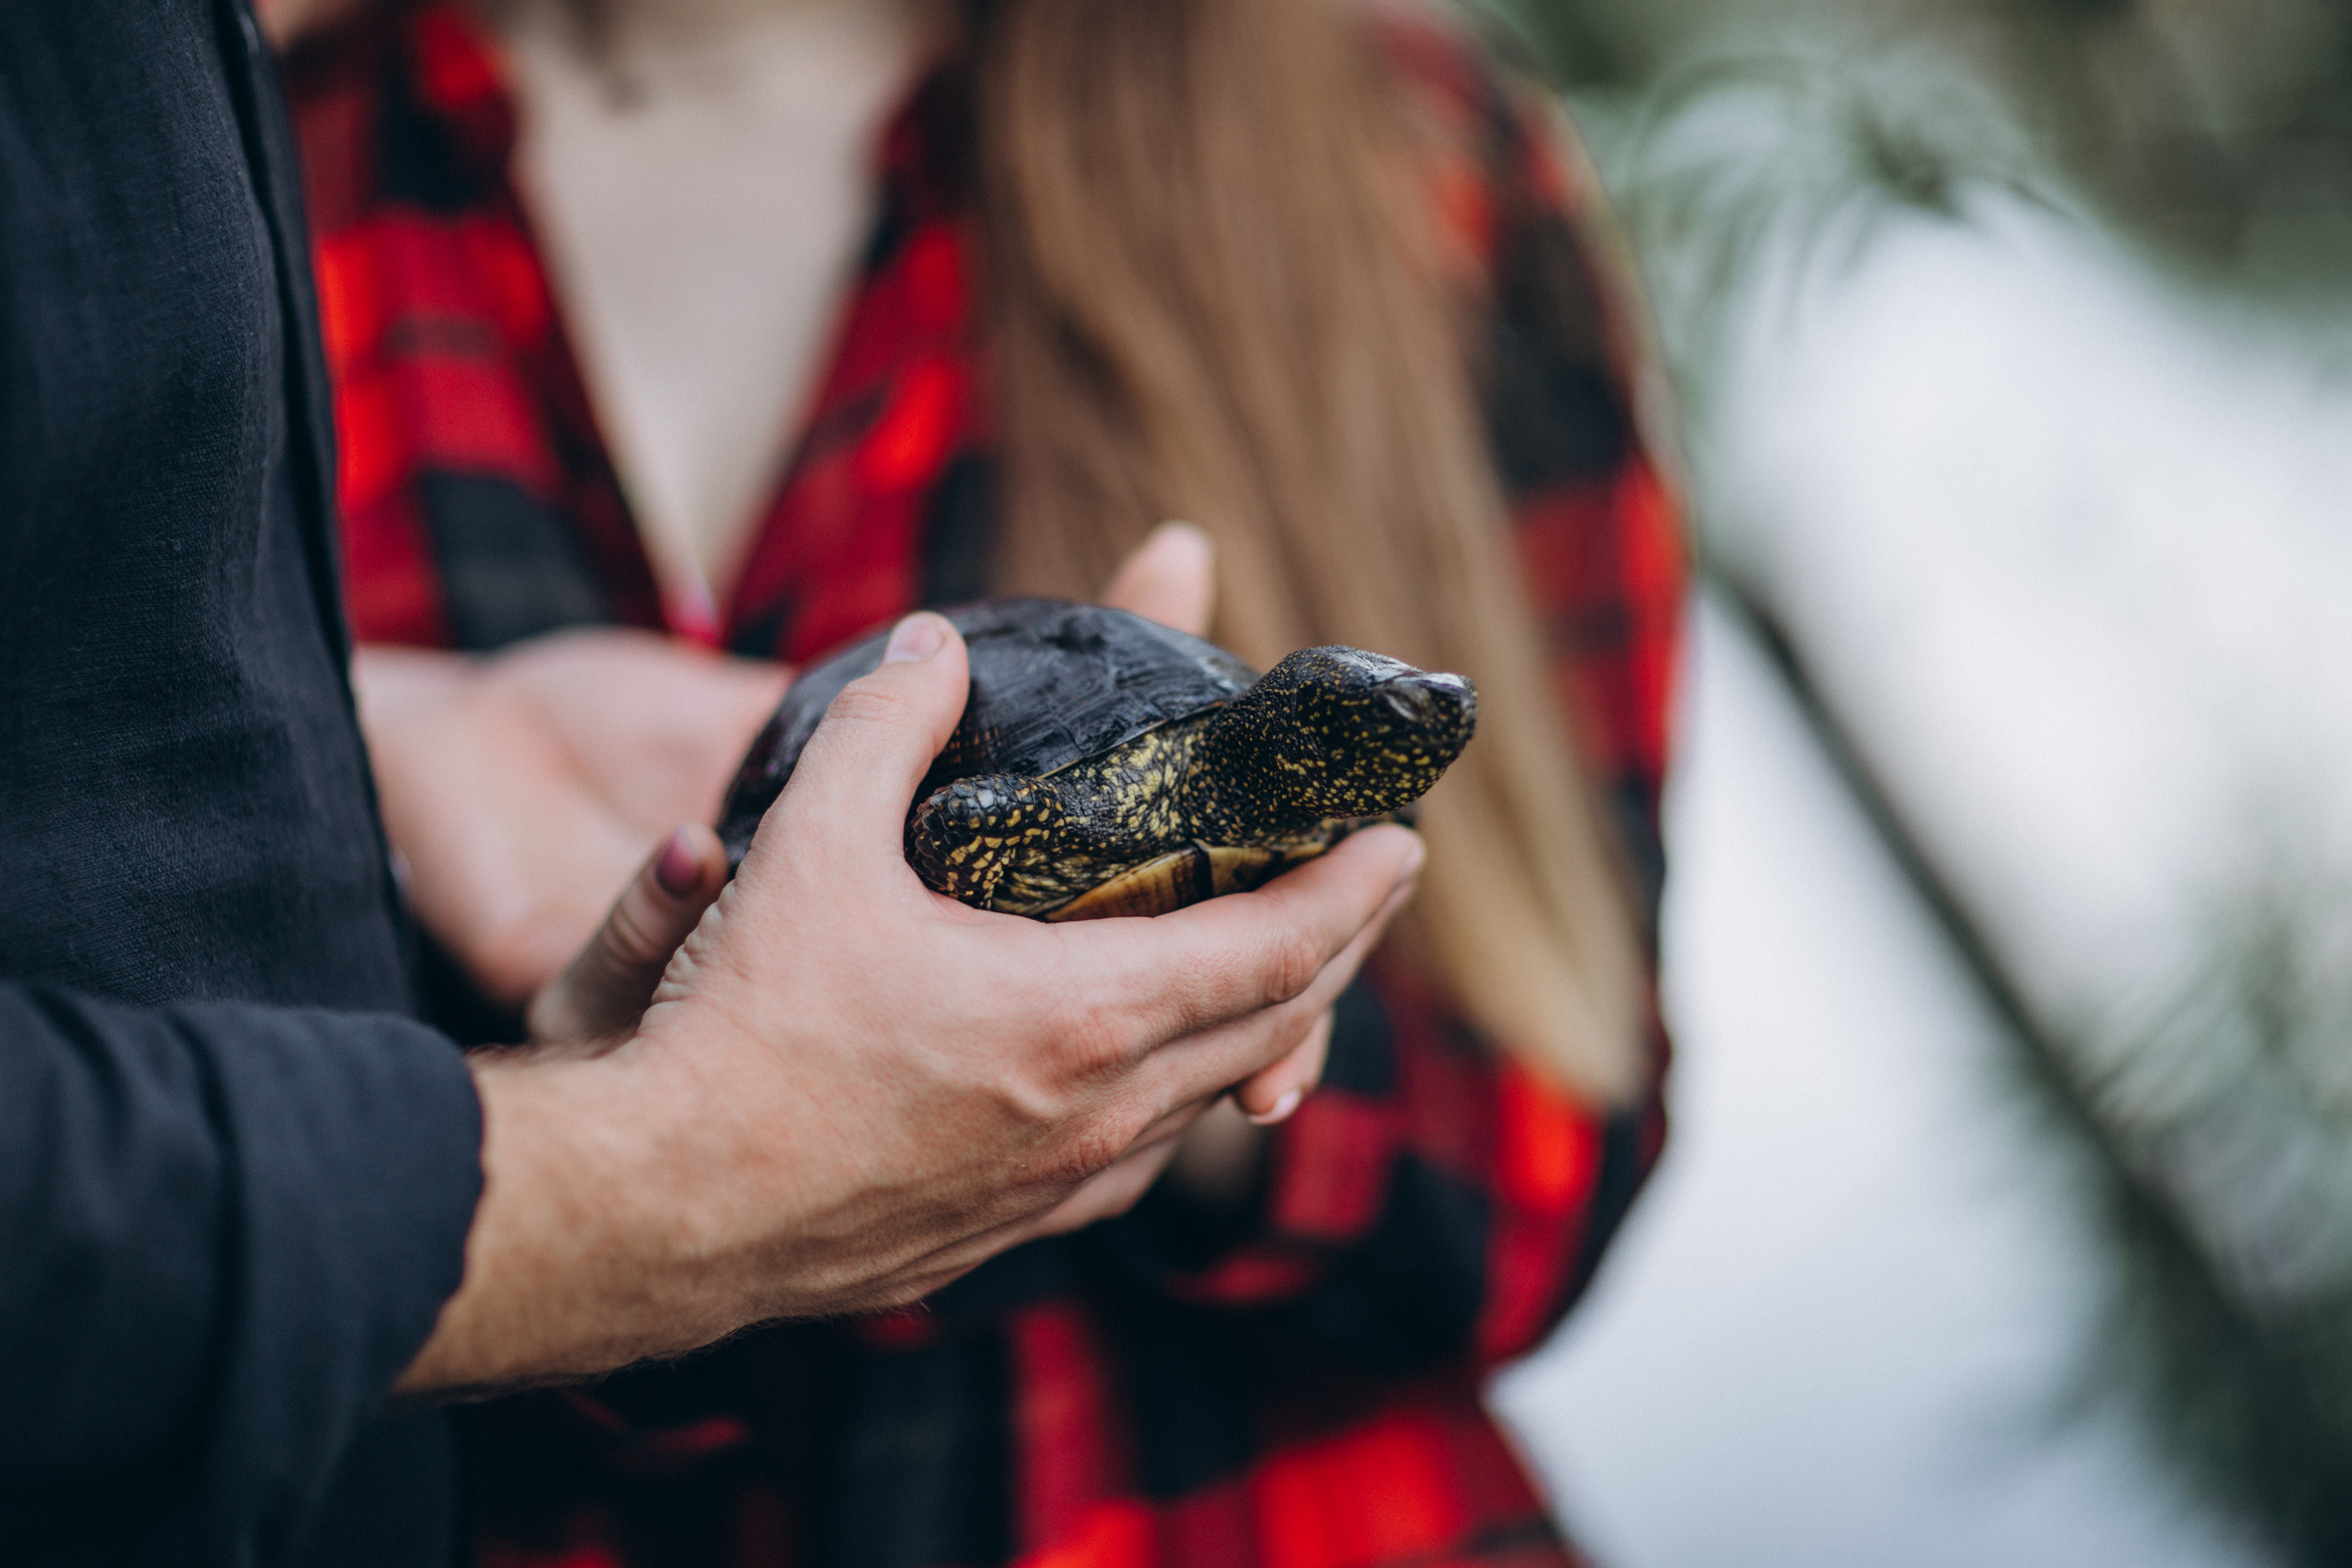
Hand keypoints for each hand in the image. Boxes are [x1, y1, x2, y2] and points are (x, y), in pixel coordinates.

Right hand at [396, 612, 1421, 1395]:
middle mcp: (1097, 1114)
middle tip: (1367, 891)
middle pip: (1272, 1026)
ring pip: (1207, 1103)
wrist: (656, 1215)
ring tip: (1281, 974)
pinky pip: (1136, 1160)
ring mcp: (1058, 1185)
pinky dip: (1179, 1099)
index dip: (1351, 890)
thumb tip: (934, 645)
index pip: (1276, 947)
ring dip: (1264, 1029)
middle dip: (1336, 950)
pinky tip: (1151, 1080)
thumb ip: (882, 729)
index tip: (1401, 844)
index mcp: (1081, 1016)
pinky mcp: (1005, 1230)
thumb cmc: (736, 1038)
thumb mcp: (805, 852)